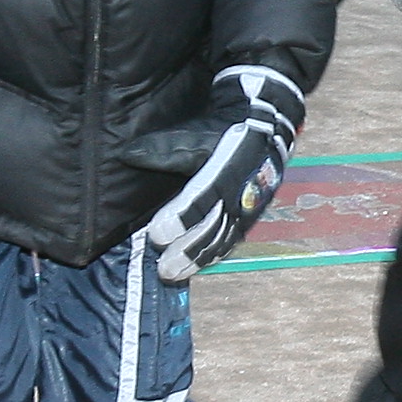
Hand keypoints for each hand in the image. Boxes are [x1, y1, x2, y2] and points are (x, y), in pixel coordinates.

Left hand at [135, 63, 306, 281]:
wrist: (272, 128)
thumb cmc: (231, 128)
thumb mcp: (199, 132)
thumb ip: (167, 147)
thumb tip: (129, 155)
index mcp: (229, 168)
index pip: (202, 198)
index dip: (180, 219)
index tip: (157, 234)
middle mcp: (241, 192)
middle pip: (213, 227)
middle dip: (187, 249)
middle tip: (164, 267)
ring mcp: (248, 208)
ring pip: (222, 239)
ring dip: (197, 258)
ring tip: (172, 273)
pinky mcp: (250, 216)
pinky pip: (231, 240)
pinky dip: (211, 255)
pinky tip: (194, 267)